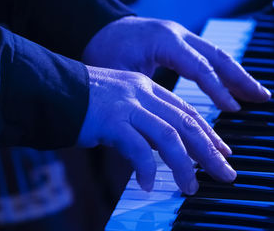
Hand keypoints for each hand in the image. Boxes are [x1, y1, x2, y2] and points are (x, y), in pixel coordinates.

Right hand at [78, 66, 235, 194]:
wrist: (49, 88)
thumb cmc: (81, 101)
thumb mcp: (119, 105)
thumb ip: (141, 122)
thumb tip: (158, 149)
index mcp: (146, 88)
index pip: (186, 111)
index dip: (208, 132)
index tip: (222, 150)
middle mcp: (141, 93)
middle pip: (186, 123)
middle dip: (209, 151)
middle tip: (225, 172)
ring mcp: (127, 105)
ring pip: (169, 136)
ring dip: (184, 165)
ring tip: (190, 187)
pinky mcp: (110, 120)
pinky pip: (137, 148)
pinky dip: (146, 168)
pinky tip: (147, 184)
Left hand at [83, 16, 270, 110]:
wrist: (97, 27)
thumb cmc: (103, 51)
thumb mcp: (118, 77)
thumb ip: (142, 102)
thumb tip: (161, 139)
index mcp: (165, 41)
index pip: (200, 68)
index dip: (218, 90)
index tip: (233, 109)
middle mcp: (178, 35)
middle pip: (218, 57)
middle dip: (241, 79)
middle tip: (263, 97)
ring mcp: (181, 36)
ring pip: (217, 55)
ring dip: (238, 75)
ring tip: (258, 94)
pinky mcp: (180, 42)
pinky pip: (208, 56)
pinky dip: (224, 72)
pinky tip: (234, 85)